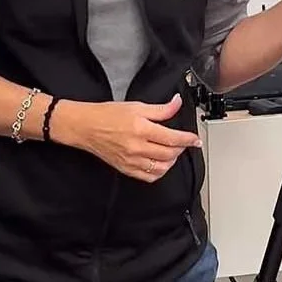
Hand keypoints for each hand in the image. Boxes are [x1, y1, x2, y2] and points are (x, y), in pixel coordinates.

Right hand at [55, 95, 201, 183]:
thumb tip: (177, 103)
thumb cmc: (106, 115)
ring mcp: (131, 161)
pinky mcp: (126, 169)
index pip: (173, 138)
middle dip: (181, 148)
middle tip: (183, 142)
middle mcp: (137, 147)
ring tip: (172, 152)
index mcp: (141, 129)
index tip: (195, 139)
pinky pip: (149, 177)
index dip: (188, 139)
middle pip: (169, 154)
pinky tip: (160, 164)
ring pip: (161, 168)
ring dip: (171, 161)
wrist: (85, 126)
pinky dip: (159, 172)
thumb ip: (160, 109)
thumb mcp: (136, 106)